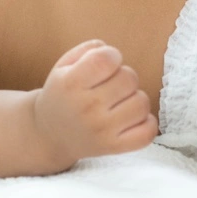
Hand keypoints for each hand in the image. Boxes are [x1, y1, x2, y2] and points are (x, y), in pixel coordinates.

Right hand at [34, 40, 156, 167]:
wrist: (49, 134)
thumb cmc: (61, 94)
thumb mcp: (63, 66)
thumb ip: (88, 50)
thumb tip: (110, 51)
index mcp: (71, 84)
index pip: (107, 59)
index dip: (112, 55)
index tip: (106, 62)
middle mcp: (87, 108)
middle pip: (129, 78)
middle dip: (123, 75)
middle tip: (111, 83)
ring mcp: (102, 130)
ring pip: (141, 102)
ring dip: (134, 97)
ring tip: (120, 100)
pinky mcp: (114, 147)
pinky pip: (147, 132)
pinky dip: (146, 122)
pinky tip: (131, 117)